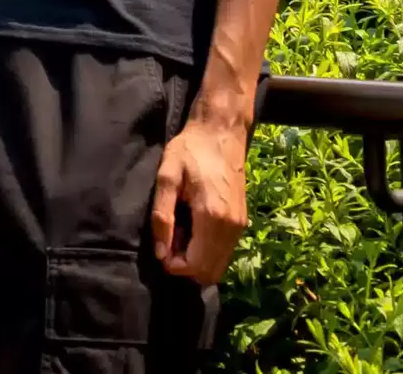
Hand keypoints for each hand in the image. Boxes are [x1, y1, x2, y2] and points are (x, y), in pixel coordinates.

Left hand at [149, 119, 249, 285]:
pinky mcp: (242, 221)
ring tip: (181, 229)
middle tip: (170, 237)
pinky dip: (207, 250)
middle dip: (185, 265)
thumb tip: (160, 253)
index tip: (162, 243)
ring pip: (218, 265)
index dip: (173, 264)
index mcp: (212, 217)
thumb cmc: (191, 149)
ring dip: (196, 258)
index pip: (195, 266)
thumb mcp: (168, 176)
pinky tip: (193, 225)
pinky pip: (225, 252)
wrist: (221, 131)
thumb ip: (162, 215)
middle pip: (209, 273)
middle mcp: (231, 227)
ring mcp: (240, 225)